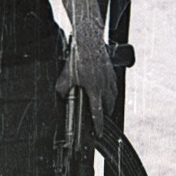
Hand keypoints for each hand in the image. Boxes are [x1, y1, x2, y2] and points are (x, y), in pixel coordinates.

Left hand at [56, 22, 117, 136]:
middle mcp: (105, 86)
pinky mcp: (111, 71)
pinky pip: (113, 86)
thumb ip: (63, 89)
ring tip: (104, 105)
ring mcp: (110, 79)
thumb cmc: (78, 59)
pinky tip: (105, 89)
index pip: (98, 113)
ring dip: (109, 103)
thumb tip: (61, 96)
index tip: (99, 133)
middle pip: (108, 106)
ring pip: (113, 96)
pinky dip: (111, 91)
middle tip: (101, 117)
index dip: (98, 125)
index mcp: (94, 90)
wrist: (88, 42)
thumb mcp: (65, 76)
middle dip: (105, 114)